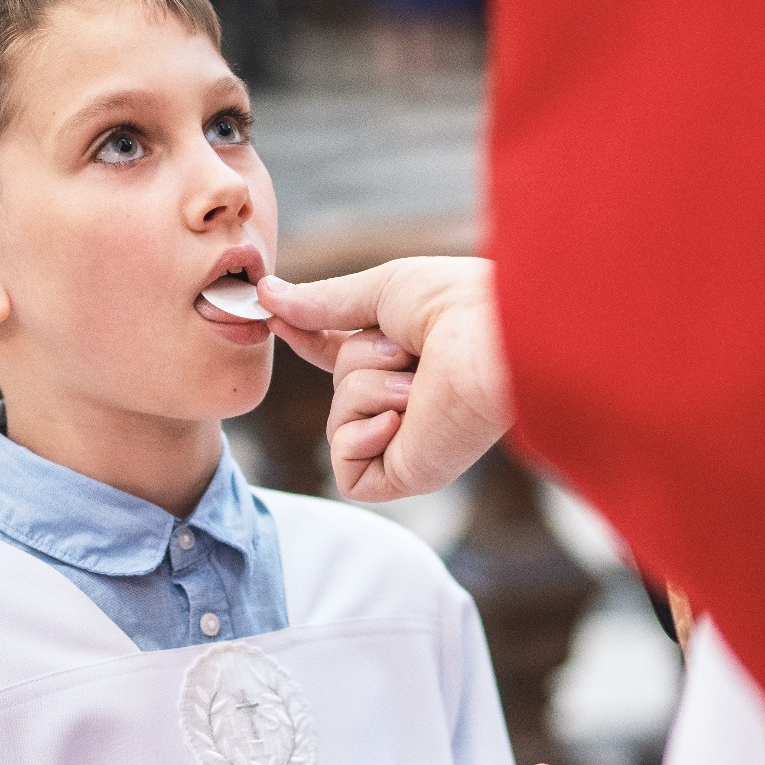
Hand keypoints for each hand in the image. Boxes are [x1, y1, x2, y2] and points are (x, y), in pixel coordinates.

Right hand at [258, 257, 513, 500]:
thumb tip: (269, 297)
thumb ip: (325, 303)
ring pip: (338, 423)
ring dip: (369, 390)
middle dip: (360, 360)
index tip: (271, 314)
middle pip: (338, 386)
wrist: (495, 339)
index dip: (306, 338)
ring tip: (420, 383)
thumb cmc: (458, 304)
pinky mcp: (407, 473)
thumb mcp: (381, 290)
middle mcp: (409, 401)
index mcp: (406, 357)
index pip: (340, 357)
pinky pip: (348, 471)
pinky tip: (399, 420)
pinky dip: (359, 439)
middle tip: (410, 350)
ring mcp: (407, 440)